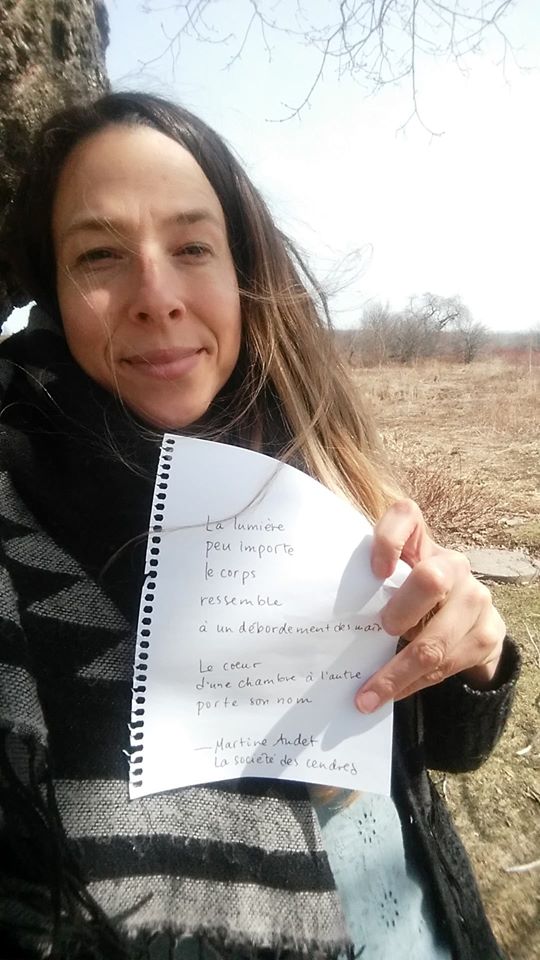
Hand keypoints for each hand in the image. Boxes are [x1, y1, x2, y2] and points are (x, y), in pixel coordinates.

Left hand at [355, 499, 505, 713]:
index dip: (389, 538)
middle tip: (381, 631)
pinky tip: (393, 693)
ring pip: (436, 640)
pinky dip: (415, 684)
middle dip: (401, 611)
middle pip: (431, 580)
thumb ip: (368, 586)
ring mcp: (475, 597)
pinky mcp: (489, 633)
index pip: (406, 516)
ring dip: (397, 673)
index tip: (374, 571)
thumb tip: (316, 619)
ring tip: (368, 696)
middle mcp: (453, 563)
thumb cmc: (411, 597)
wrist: (469, 619)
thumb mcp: (392, 583)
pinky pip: (448, 665)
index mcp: (420, 543)